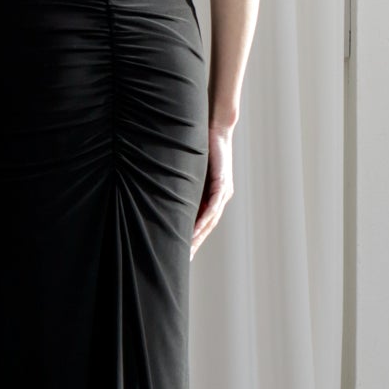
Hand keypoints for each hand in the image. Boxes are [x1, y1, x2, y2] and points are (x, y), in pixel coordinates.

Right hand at [191, 124, 233, 257]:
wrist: (216, 128)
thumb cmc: (201, 147)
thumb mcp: (190, 172)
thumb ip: (182, 185)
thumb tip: (166, 196)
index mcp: (214, 196)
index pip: (203, 222)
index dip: (193, 238)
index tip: (183, 253)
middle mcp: (221, 197)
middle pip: (208, 226)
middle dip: (195, 243)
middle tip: (184, 260)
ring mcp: (223, 190)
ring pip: (211, 220)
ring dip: (199, 235)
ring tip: (187, 248)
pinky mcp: (221, 182)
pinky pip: (212, 205)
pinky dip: (204, 218)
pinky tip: (196, 229)